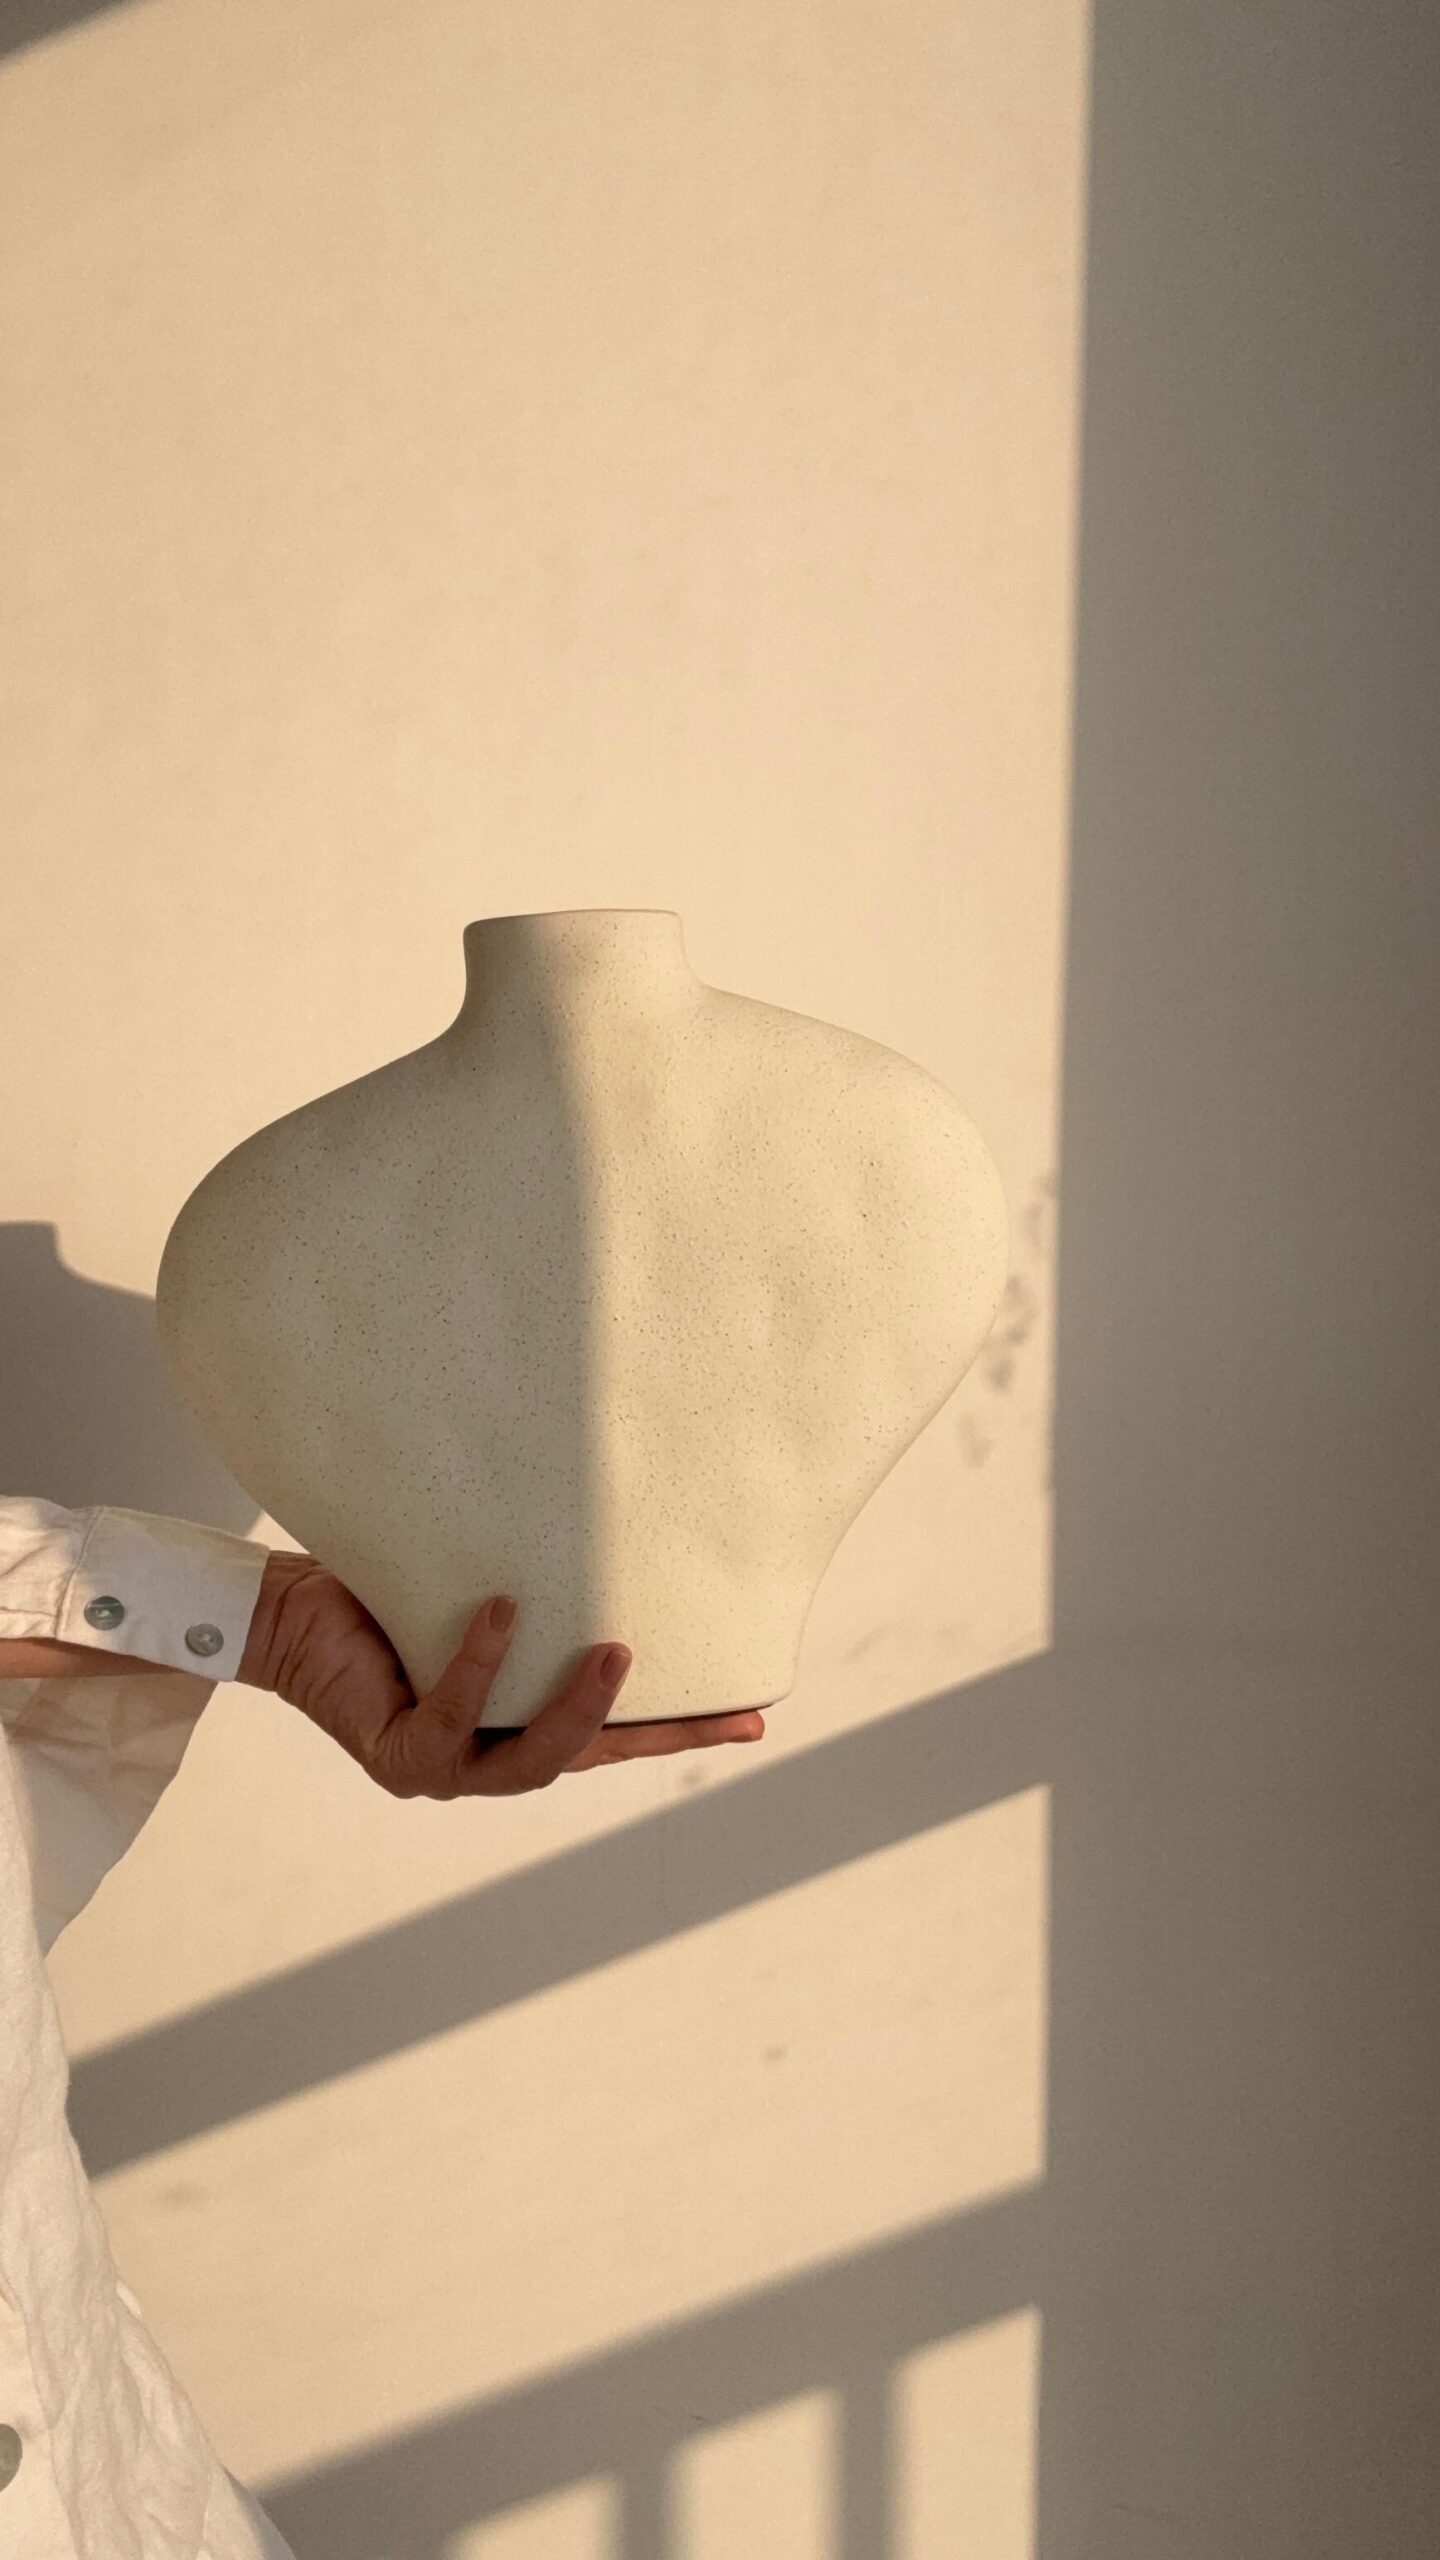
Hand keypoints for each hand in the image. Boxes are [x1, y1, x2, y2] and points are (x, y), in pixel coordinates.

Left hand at [238, 1552, 766, 1797]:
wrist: (290, 1611)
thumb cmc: (386, 1595)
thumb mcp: (481, 1589)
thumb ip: (537, 1585)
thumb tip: (609, 1508)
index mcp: (515, 1727)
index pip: (612, 1736)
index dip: (683, 1730)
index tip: (756, 1719)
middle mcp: (487, 1758)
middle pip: (586, 1760)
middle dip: (653, 1733)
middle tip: (718, 1703)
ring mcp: (444, 1769)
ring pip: (528, 1762)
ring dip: (574, 1710)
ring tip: (616, 1652)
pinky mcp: (398, 1756)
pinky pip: (451, 1716)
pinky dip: (479, 1664)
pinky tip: (500, 1612)